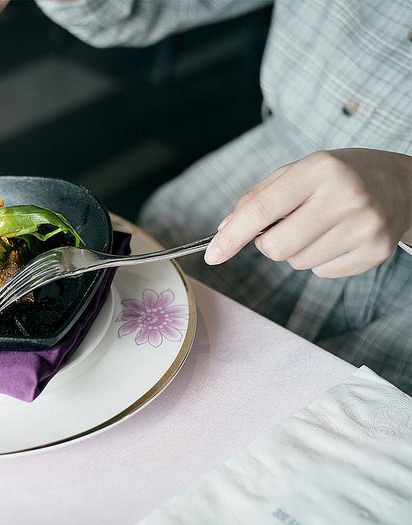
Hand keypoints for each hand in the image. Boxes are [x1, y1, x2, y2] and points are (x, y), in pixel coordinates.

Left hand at [204, 148, 411, 277]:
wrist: (399, 184)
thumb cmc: (336, 177)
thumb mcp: (296, 172)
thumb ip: (256, 198)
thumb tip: (224, 231)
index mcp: (319, 170)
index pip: (262, 209)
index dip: (232, 236)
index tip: (212, 255)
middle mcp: (345, 197)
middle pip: (276, 247)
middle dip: (267, 244)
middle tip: (283, 227)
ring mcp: (365, 227)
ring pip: (297, 262)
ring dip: (296, 251)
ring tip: (319, 226)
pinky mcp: (376, 251)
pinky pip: (322, 273)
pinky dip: (320, 260)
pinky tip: (338, 237)